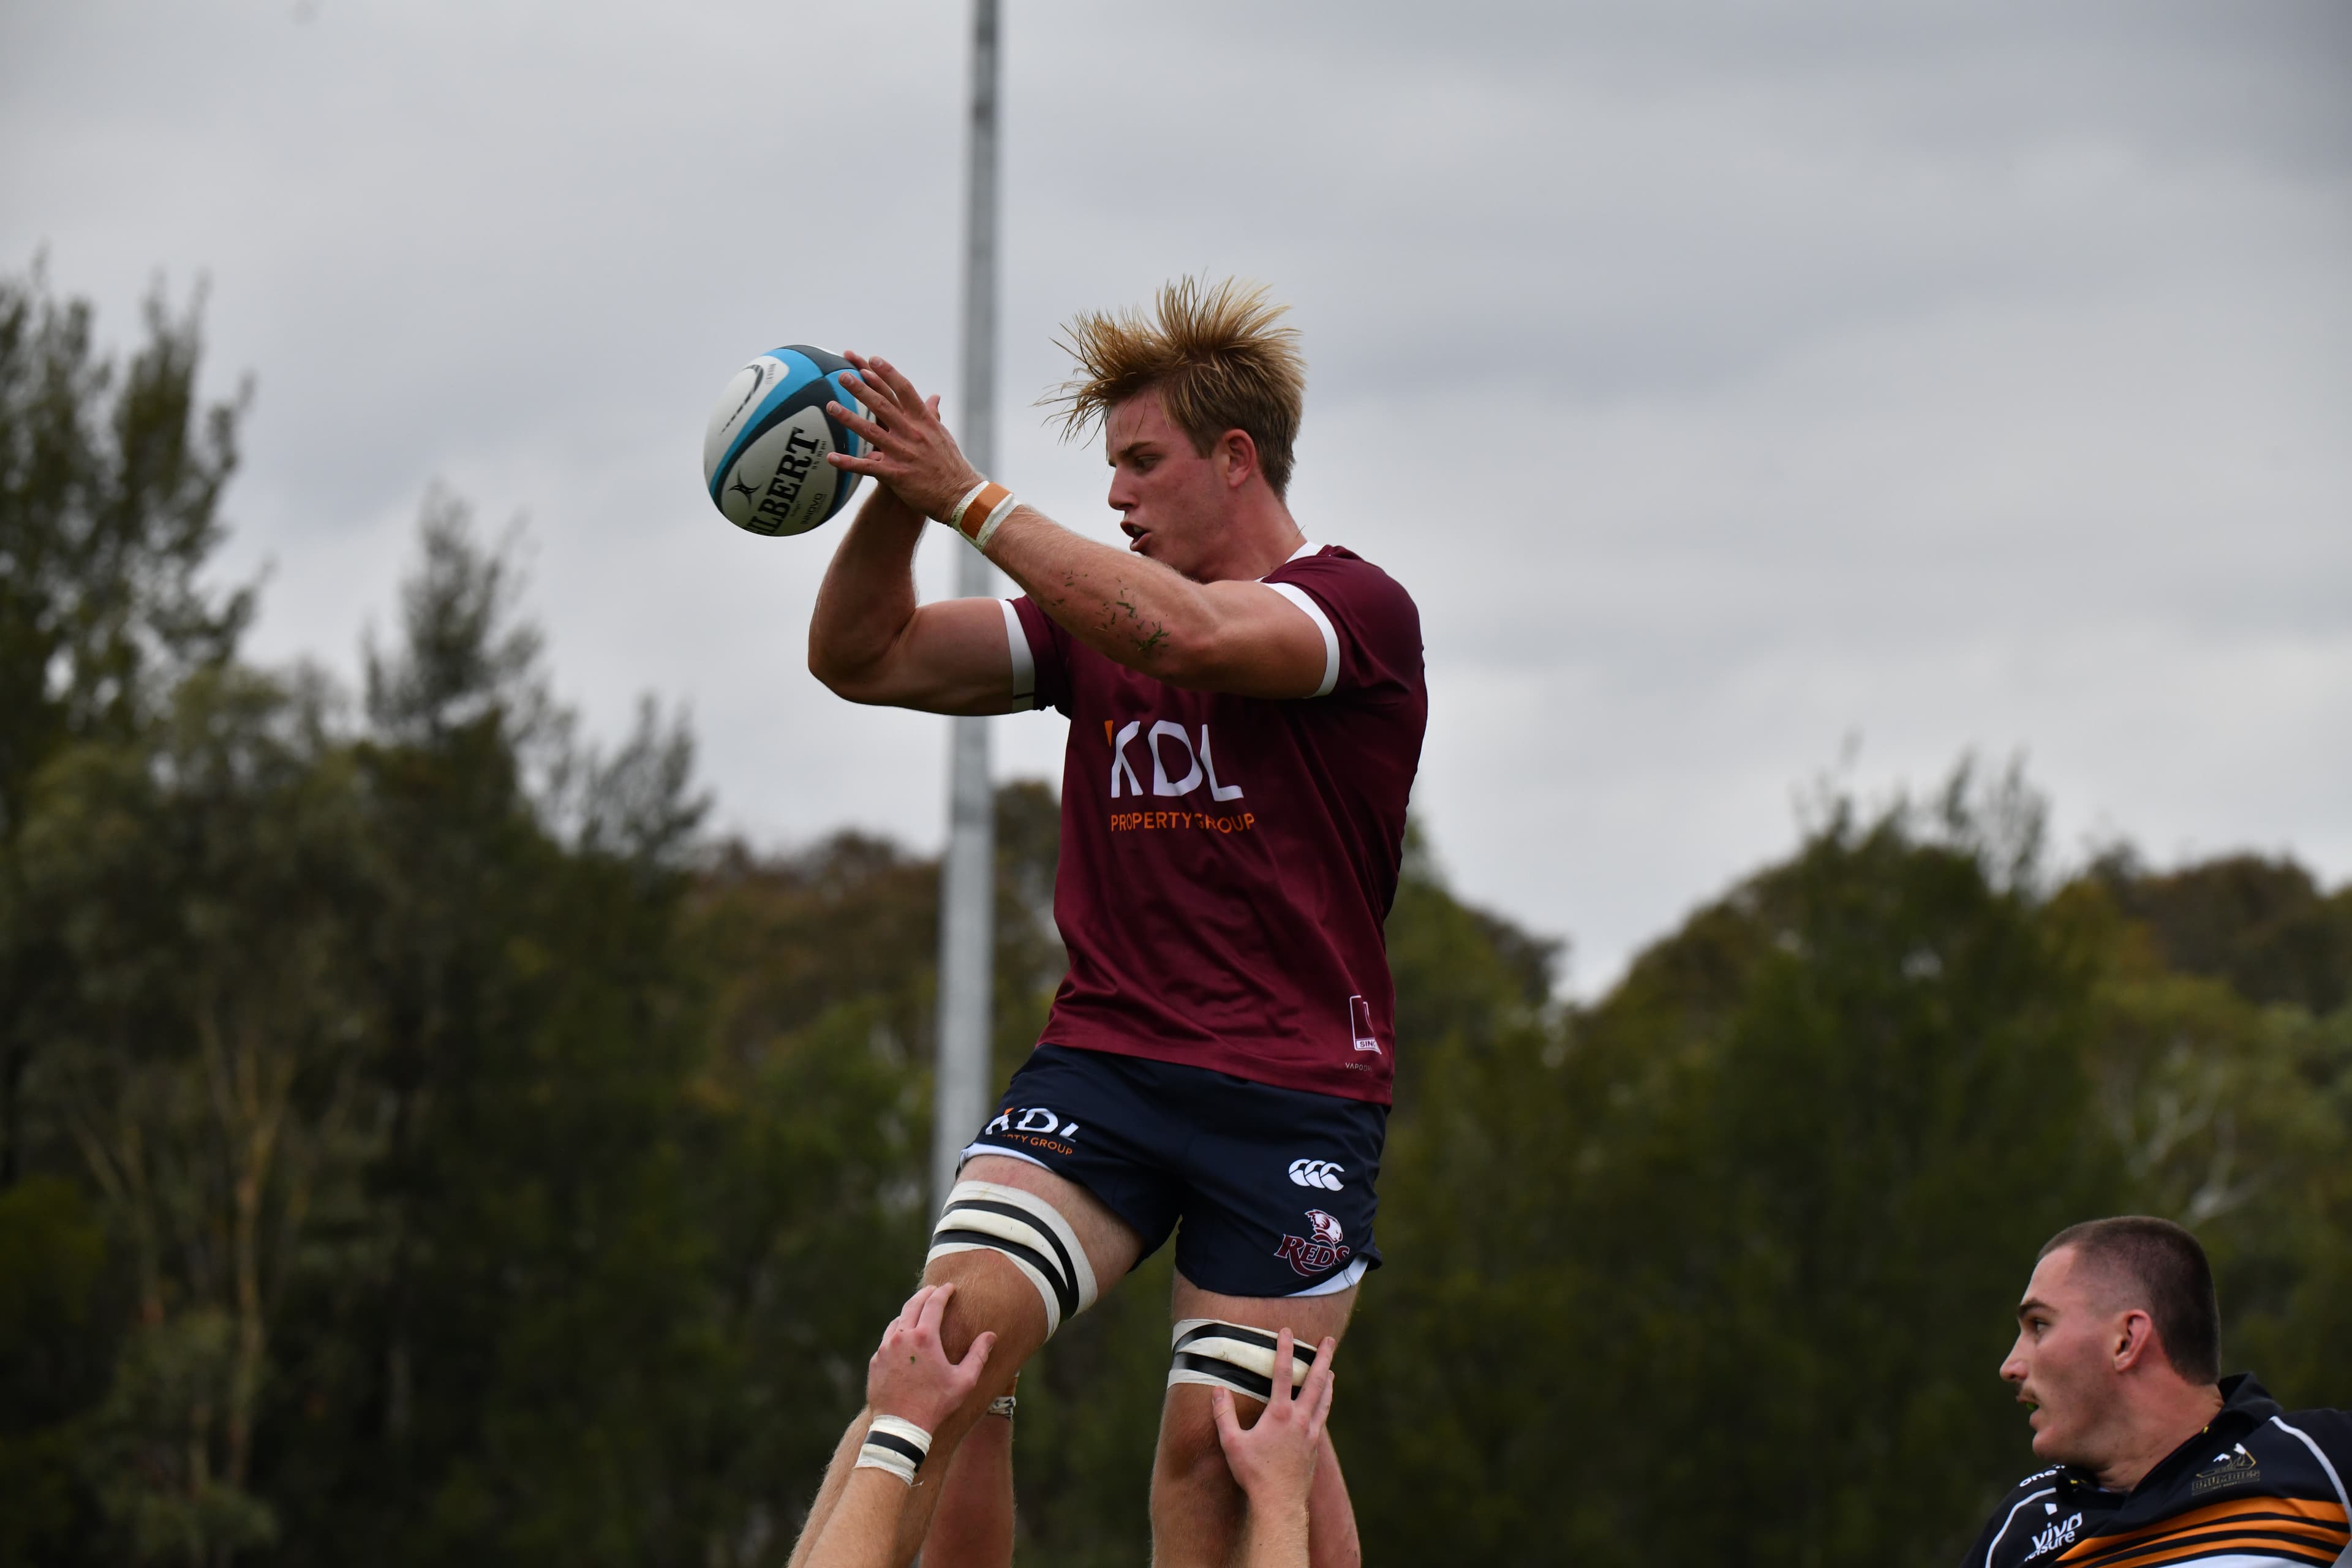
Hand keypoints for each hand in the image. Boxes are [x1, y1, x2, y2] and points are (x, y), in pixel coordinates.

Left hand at [826, 353, 984, 522]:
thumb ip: (932, 414)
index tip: (871, 360)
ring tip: (830, 406)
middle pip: (883, 406)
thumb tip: (934, 397)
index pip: (903, 391)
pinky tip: (831, 458)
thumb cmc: (951, 465)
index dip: (887, 374)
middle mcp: (912, 433)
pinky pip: (867, 467)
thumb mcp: (943, 435)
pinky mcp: (895, 475)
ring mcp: (903, 453)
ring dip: (849, 419)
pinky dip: (849, 463)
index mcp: (923, 422)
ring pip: (871, 433)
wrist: (960, 496)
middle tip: (843, 375)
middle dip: (862, 389)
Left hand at [865, 1282, 996, 1432]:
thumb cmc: (936, 1404)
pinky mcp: (875, 1361)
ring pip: (897, 1321)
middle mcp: (901, 1337)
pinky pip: (886, 1340)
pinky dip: (897, 1333)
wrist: (901, 1426)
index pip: (934, 1303)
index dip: (943, 1292)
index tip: (949, 1287)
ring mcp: (885, 1349)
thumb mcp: (964, 1381)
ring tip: (918, 1312)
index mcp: (924, 1337)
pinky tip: (903, 1338)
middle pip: (912, 1305)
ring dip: (909, 1313)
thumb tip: (990, 1336)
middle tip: (933, 1290)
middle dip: (925, 1294)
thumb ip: (978, 1355)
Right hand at [1209, 1329, 1336, 1508]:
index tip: (1287, 1331)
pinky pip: (1322, 1418)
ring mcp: (1310, 1433)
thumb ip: (1223, 1414)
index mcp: (1279, 1415)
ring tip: (1332, 1370)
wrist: (1280, 1503)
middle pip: (1315, 1382)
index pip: (1283, 1374)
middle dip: (1322, 1358)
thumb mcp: (1232, 1443)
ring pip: (1323, 1400)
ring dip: (1328, 1381)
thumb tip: (1217, 1389)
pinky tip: (1323, 1405)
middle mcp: (1300, 1420)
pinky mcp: (1313, 1447)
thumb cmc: (1254, 1473)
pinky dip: (1325, 1404)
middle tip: (1330, 1340)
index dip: (1284, 1350)